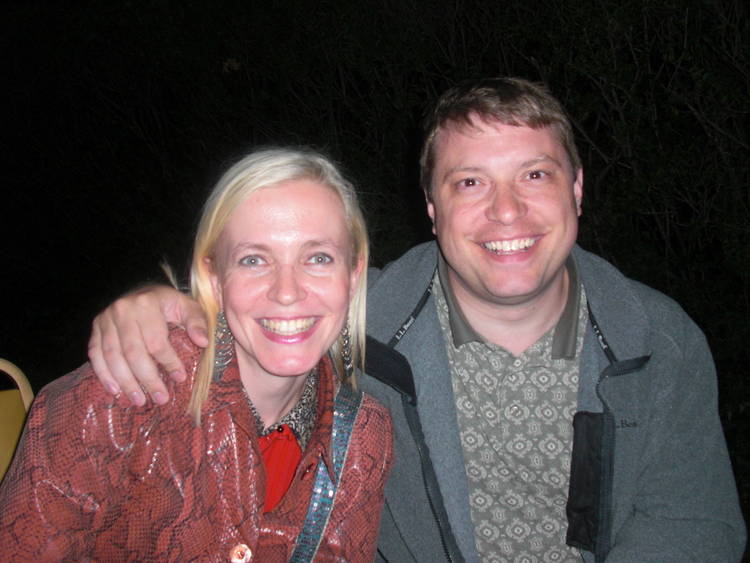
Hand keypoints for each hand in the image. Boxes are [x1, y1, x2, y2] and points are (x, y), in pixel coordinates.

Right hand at [88, 285, 207, 405]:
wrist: (140, 291)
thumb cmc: (167, 303)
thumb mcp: (186, 305)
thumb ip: (197, 321)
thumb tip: (203, 342)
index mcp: (145, 304)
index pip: (156, 341)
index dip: (168, 362)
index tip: (180, 378)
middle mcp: (121, 311)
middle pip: (133, 352)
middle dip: (147, 379)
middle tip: (160, 399)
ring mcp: (105, 320)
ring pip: (112, 356)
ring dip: (126, 382)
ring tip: (139, 401)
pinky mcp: (95, 328)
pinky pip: (96, 354)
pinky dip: (104, 374)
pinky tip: (115, 390)